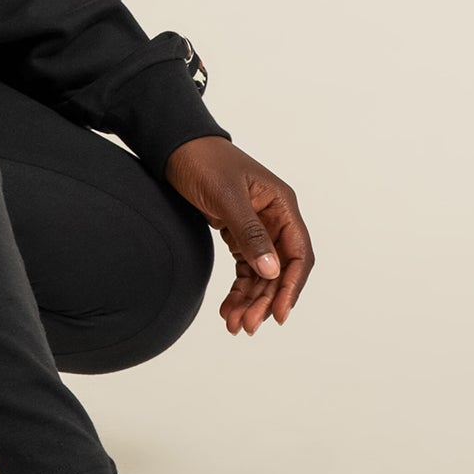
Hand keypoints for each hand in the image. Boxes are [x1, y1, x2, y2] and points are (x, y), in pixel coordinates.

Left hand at [163, 137, 314, 334]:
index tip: (280, 314)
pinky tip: (227, 309)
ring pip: (262, 274)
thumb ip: (250, 233)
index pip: (299, 253)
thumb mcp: (226, 196)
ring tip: (233, 325)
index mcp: (281, 205)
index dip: (292, 286)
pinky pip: (245, 268)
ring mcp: (257, 227)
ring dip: (250, 301)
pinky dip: (238, 290)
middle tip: (246, 326)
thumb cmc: (203, 162)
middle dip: (265, 300)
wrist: (174, 147)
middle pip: (280, 270)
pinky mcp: (238, 234)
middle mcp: (274, 218)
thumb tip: (272, 271)